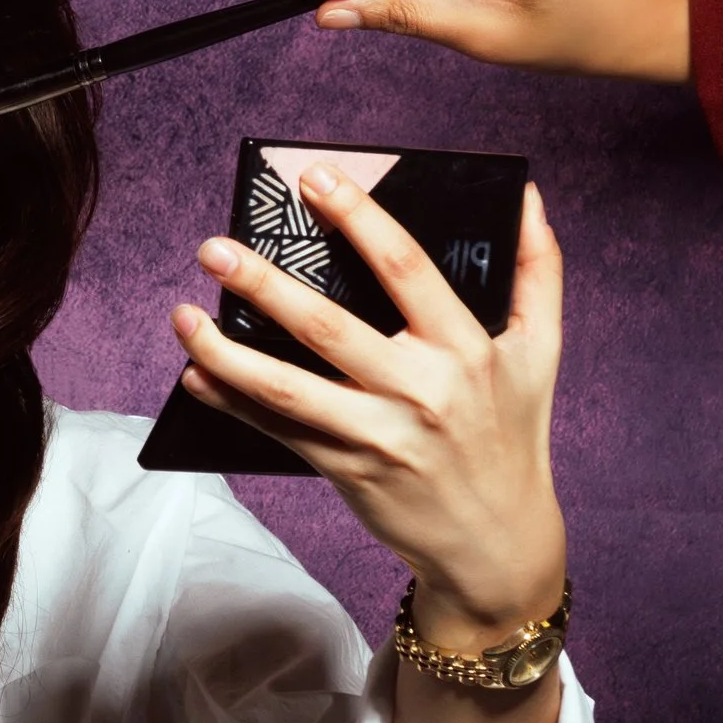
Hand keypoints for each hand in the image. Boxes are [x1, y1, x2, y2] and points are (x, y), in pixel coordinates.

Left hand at [172, 163, 566, 649]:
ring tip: (182, 315)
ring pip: (289, 388)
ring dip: (226, 352)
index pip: (406, 268)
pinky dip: (232, 403)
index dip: (359, 217)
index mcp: (467, 349)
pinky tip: (194, 375)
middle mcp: (423, 391)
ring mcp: (381, 437)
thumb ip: (538, 270)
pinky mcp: (349, 472)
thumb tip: (526, 195)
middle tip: (214, 246)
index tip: (314, 177)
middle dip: (265, 284)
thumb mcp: (540, 354)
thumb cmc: (514, 436)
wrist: (498, 545)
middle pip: (330, 327)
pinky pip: (280, 431)